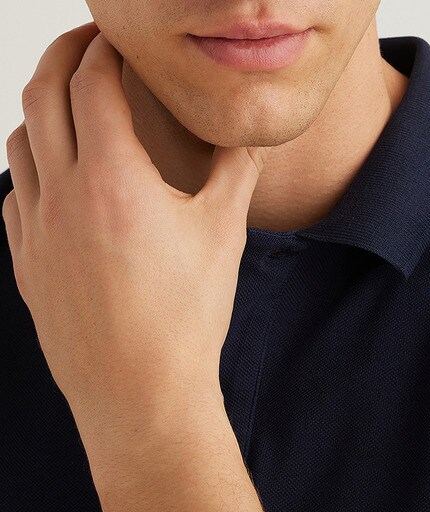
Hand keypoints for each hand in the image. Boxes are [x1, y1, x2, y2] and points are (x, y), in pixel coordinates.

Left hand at [2, 22, 268, 435]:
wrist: (141, 393)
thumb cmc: (185, 319)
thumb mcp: (223, 235)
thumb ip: (234, 172)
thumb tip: (247, 138)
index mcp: (113, 179)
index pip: (92, 83)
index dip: (104, 50)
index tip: (117, 41)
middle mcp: (62, 195)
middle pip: (42, 94)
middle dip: (62, 56)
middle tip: (86, 46)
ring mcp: (36, 231)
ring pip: (19, 142)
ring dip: (41, 110)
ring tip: (68, 107)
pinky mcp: (27, 264)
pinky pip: (15, 194)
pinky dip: (31, 166)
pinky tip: (56, 177)